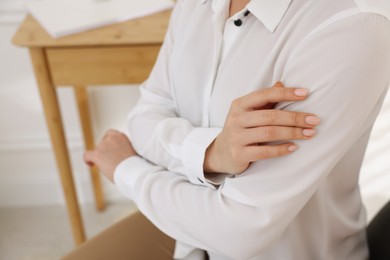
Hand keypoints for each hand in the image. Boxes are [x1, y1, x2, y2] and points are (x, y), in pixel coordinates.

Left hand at [83, 129, 136, 182]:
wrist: (133, 171)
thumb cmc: (135, 165)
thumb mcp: (133, 151)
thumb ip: (124, 148)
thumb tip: (119, 154)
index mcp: (121, 136)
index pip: (110, 134)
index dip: (108, 142)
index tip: (111, 150)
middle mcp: (111, 138)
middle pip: (102, 143)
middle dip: (105, 151)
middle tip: (111, 162)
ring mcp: (103, 146)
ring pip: (97, 151)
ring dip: (101, 158)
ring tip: (110, 168)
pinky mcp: (97, 155)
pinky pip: (87, 155)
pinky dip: (87, 160)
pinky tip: (91, 165)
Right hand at [204, 82, 319, 174]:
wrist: (221, 152)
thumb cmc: (240, 129)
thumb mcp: (248, 112)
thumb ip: (264, 100)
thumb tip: (282, 83)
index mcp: (240, 104)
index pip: (265, 94)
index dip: (286, 93)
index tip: (306, 93)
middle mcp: (236, 119)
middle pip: (270, 116)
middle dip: (295, 118)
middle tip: (314, 120)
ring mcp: (237, 137)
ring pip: (269, 133)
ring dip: (293, 133)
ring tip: (310, 133)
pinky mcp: (239, 154)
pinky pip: (264, 152)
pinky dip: (281, 149)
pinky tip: (294, 147)